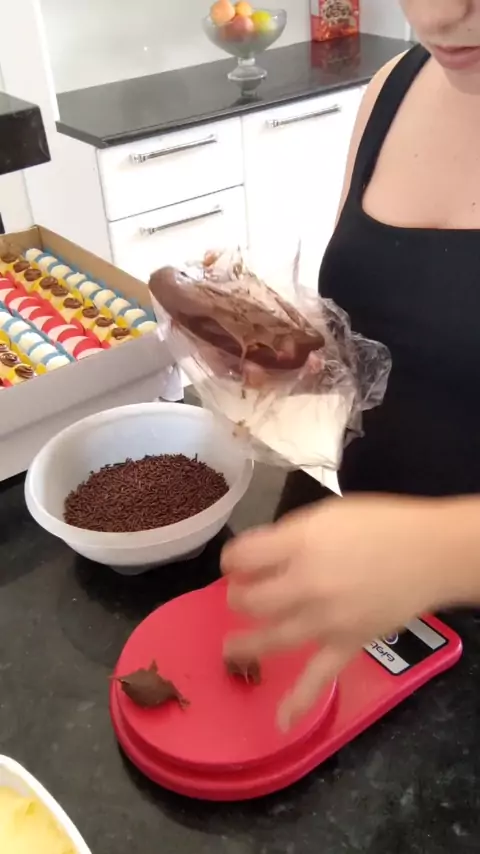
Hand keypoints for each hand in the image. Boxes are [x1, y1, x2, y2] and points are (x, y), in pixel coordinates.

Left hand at [222, 495, 455, 730]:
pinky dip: (299, 701)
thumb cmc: (379, 524)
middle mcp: (306, 583)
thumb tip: (260, 556)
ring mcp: (325, 619)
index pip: (244, 556)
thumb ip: (289, 536)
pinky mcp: (347, 644)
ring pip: (272, 637)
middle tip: (243, 593)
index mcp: (299, 544)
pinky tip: (281, 721)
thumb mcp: (325, 515)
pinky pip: (319, 677)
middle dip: (239, 596)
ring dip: (246, 644)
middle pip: (251, 599)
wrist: (429, 552)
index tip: (236, 561)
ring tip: (229, 647)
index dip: (232, 558)